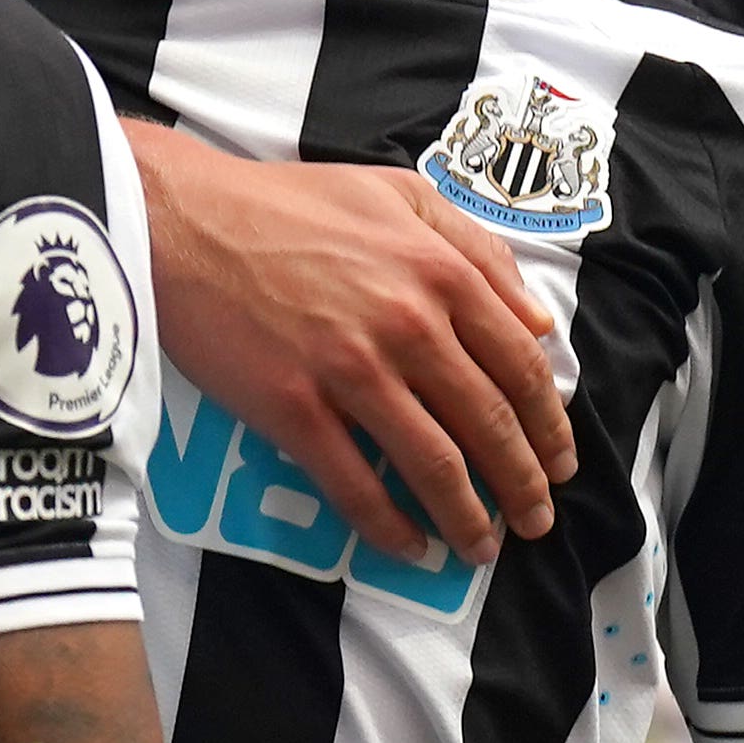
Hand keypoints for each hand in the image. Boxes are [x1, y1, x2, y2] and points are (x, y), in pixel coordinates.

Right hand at [130, 128, 573, 561]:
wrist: (183, 221)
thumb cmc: (287, 203)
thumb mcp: (398, 193)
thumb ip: (475, 248)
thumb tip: (536, 321)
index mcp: (439, 272)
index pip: (521, 366)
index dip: (550, 425)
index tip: (560, 462)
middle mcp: (408, 325)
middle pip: (489, 423)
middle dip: (523, 484)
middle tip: (536, 521)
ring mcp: (350, 371)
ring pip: (434, 464)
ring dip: (468, 517)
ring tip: (482, 549)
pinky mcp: (293, 409)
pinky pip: (355, 485)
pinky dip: (389, 527)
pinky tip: (409, 547)